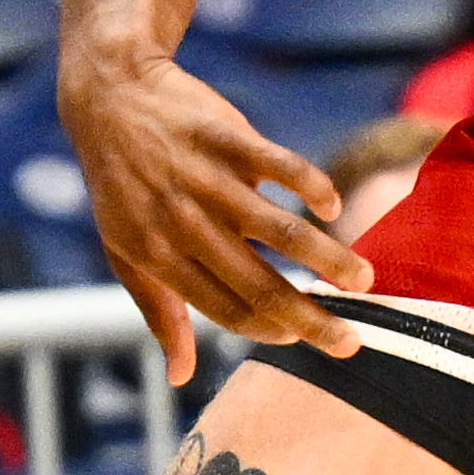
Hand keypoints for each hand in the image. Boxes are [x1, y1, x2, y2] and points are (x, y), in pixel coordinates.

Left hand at [56, 31, 364, 378]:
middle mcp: (185, 224)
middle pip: (259, 285)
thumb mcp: (125, 253)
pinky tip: (332, 205)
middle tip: (351, 341)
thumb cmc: (121, 186)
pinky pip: (279, 164)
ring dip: (327, 258)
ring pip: (280, 230)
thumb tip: (181, 376)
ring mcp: (207, 179)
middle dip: (311, 320)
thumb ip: (159, 313)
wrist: (110, 98)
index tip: (300, 340)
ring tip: (363, 279)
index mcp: (159, 257)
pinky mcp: (226, 137)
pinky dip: (311, 185)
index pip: (225, 309)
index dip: (267, 330)